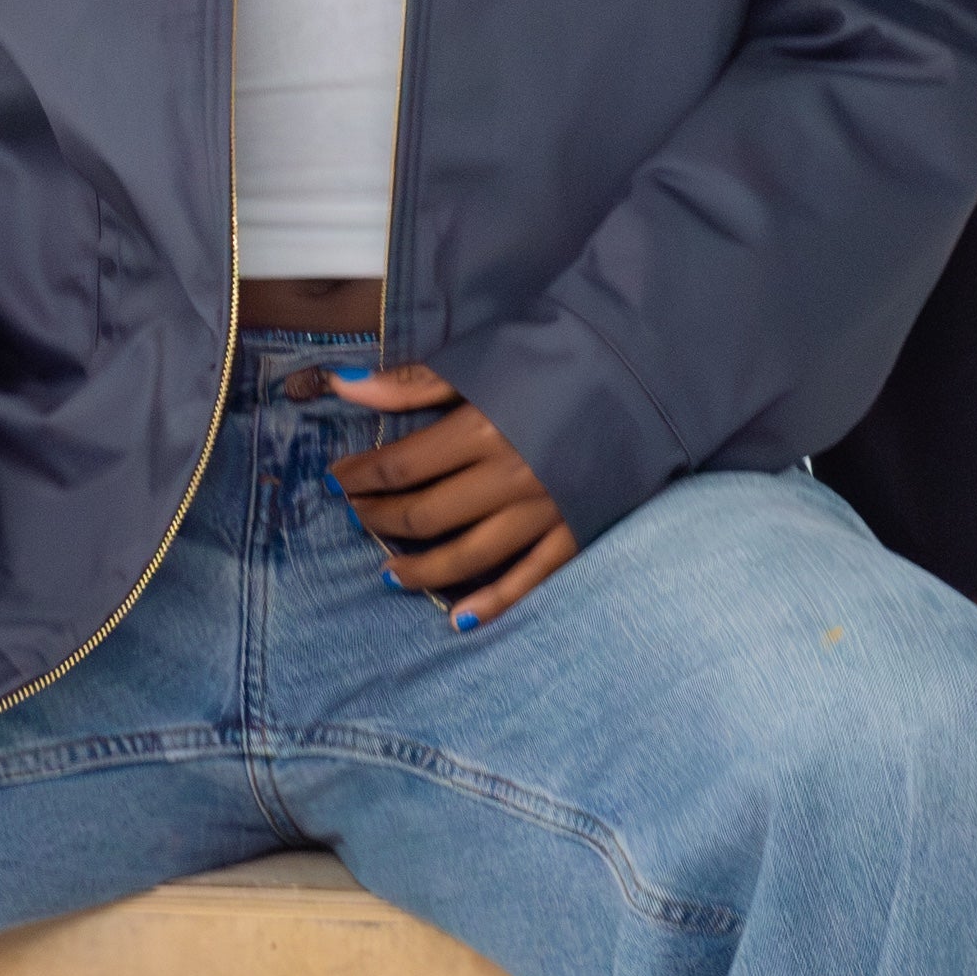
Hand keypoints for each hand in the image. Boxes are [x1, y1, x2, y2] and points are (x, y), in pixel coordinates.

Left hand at [329, 367, 579, 627]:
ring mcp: (543, 509)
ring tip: (389, 574)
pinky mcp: (575, 530)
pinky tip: (460, 617)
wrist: (638, 371)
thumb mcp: (480, 361)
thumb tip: (343, 385)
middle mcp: (509, 476)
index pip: (400, 465)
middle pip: (426, 513)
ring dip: (421, 570)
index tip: (338, 480)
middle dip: (380, 518)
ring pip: (468, 556)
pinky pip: (529, 578)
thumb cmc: (553, 357)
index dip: (360, 476)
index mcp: (482, 429)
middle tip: (357, 518)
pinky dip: (494, 603)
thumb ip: (411, 383)